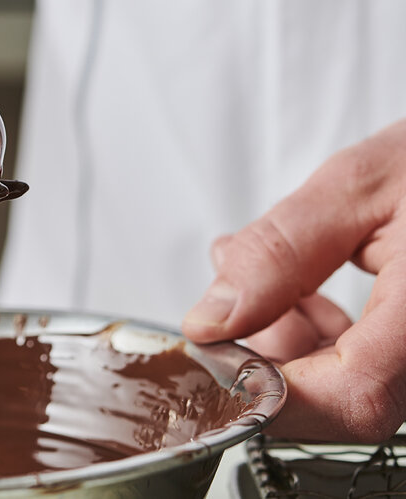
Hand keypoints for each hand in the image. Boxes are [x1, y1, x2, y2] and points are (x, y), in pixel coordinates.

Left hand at [183, 119, 405, 441]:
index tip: (215, 353)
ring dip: (290, 346)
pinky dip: (322, 340)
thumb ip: (281, 252)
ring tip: (257, 279)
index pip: (354, 397)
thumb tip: (212, 320)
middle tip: (225, 306)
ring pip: (356, 388)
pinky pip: (374, 368)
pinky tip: (299, 294)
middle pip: (349, 402)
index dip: (272, 392)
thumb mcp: (357, 184)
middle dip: (270, 360)